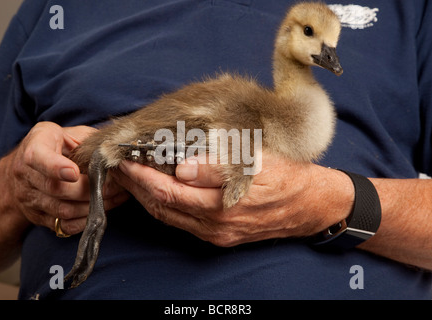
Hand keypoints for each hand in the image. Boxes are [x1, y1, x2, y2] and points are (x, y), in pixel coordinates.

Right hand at [7, 122, 128, 234]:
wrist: (29, 164)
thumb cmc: (58, 144)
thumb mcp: (71, 132)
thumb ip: (89, 142)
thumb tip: (113, 155)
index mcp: (35, 146)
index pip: (38, 158)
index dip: (56, 167)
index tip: (74, 172)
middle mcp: (25, 174)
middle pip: (57, 189)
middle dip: (91, 190)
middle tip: (114, 187)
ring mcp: (29, 198)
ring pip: (63, 210)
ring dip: (92, 207)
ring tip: (113, 198)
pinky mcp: (36, 216)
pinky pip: (64, 225)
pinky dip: (85, 220)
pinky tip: (100, 210)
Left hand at [111, 153, 353, 246]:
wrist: (311, 205)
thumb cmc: (287, 177)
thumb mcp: (256, 163)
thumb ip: (216, 167)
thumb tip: (181, 167)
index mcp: (220, 207)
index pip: (168, 192)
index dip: (142, 177)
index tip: (125, 160)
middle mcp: (214, 226)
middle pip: (162, 208)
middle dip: (137, 187)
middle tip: (120, 166)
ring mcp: (216, 235)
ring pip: (170, 217)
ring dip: (148, 197)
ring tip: (133, 177)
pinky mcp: (220, 236)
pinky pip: (183, 222)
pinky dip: (165, 206)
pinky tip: (160, 191)